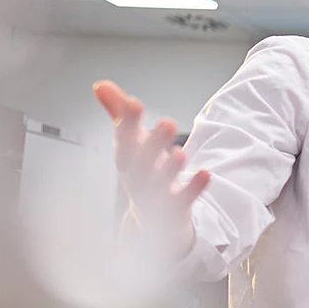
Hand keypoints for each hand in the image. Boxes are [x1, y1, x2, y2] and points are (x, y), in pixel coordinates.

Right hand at [93, 80, 209, 256]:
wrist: (153, 221)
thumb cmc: (142, 175)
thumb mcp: (130, 143)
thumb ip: (119, 113)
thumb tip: (102, 86)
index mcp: (127, 160)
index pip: (123, 141)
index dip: (127, 122)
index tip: (134, 103)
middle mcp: (138, 179)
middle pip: (140, 165)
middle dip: (152, 144)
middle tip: (167, 123)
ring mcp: (155, 198)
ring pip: (159, 186)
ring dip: (168, 170)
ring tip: (180, 154)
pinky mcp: (175, 211)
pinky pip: (184, 201)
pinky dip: (194, 188)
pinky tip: (206, 174)